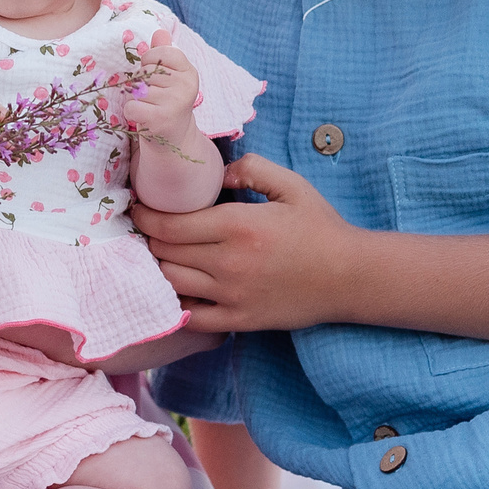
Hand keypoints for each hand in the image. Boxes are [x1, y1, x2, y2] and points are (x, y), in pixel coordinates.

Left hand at [119, 29, 200, 144]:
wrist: (174, 140)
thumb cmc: (167, 103)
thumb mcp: (170, 77)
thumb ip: (164, 54)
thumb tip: (160, 31)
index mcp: (189, 72)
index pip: (161, 52)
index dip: (149, 61)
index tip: (155, 76)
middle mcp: (186, 86)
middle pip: (144, 72)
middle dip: (140, 84)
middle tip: (152, 98)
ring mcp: (174, 103)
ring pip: (136, 90)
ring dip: (136, 99)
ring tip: (149, 108)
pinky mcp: (160, 119)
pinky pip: (131, 106)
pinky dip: (131, 113)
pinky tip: (143, 118)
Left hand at [131, 154, 362, 331]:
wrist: (350, 277)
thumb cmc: (320, 228)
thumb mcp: (291, 185)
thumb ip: (252, 168)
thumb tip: (219, 171)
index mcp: (238, 225)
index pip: (170, 224)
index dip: (145, 216)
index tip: (138, 209)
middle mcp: (229, 263)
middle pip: (165, 253)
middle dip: (149, 239)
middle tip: (147, 229)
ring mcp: (232, 296)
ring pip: (172, 282)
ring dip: (159, 267)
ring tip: (160, 255)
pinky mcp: (239, 320)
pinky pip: (191, 317)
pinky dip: (177, 302)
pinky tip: (178, 288)